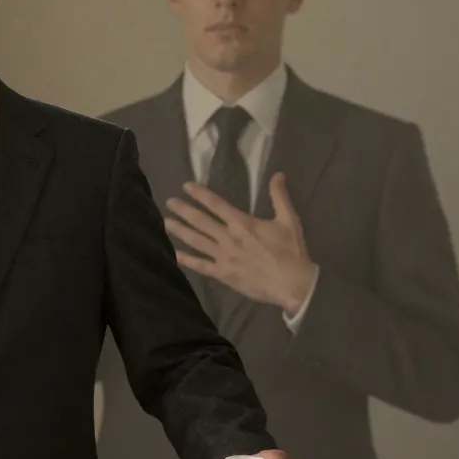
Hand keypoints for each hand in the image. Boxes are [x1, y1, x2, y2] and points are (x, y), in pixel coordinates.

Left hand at [166, 173, 316, 316]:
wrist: (293, 284)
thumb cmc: (291, 252)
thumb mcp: (289, 220)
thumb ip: (279, 197)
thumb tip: (277, 174)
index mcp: (242, 223)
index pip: (216, 204)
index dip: (200, 194)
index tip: (186, 186)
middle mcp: (228, 237)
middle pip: (200, 221)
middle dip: (183, 210)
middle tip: (168, 202)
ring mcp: (223, 256)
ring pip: (196, 241)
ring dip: (179, 231)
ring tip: (165, 223)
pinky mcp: (222, 274)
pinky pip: (200, 265)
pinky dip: (186, 259)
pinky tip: (174, 254)